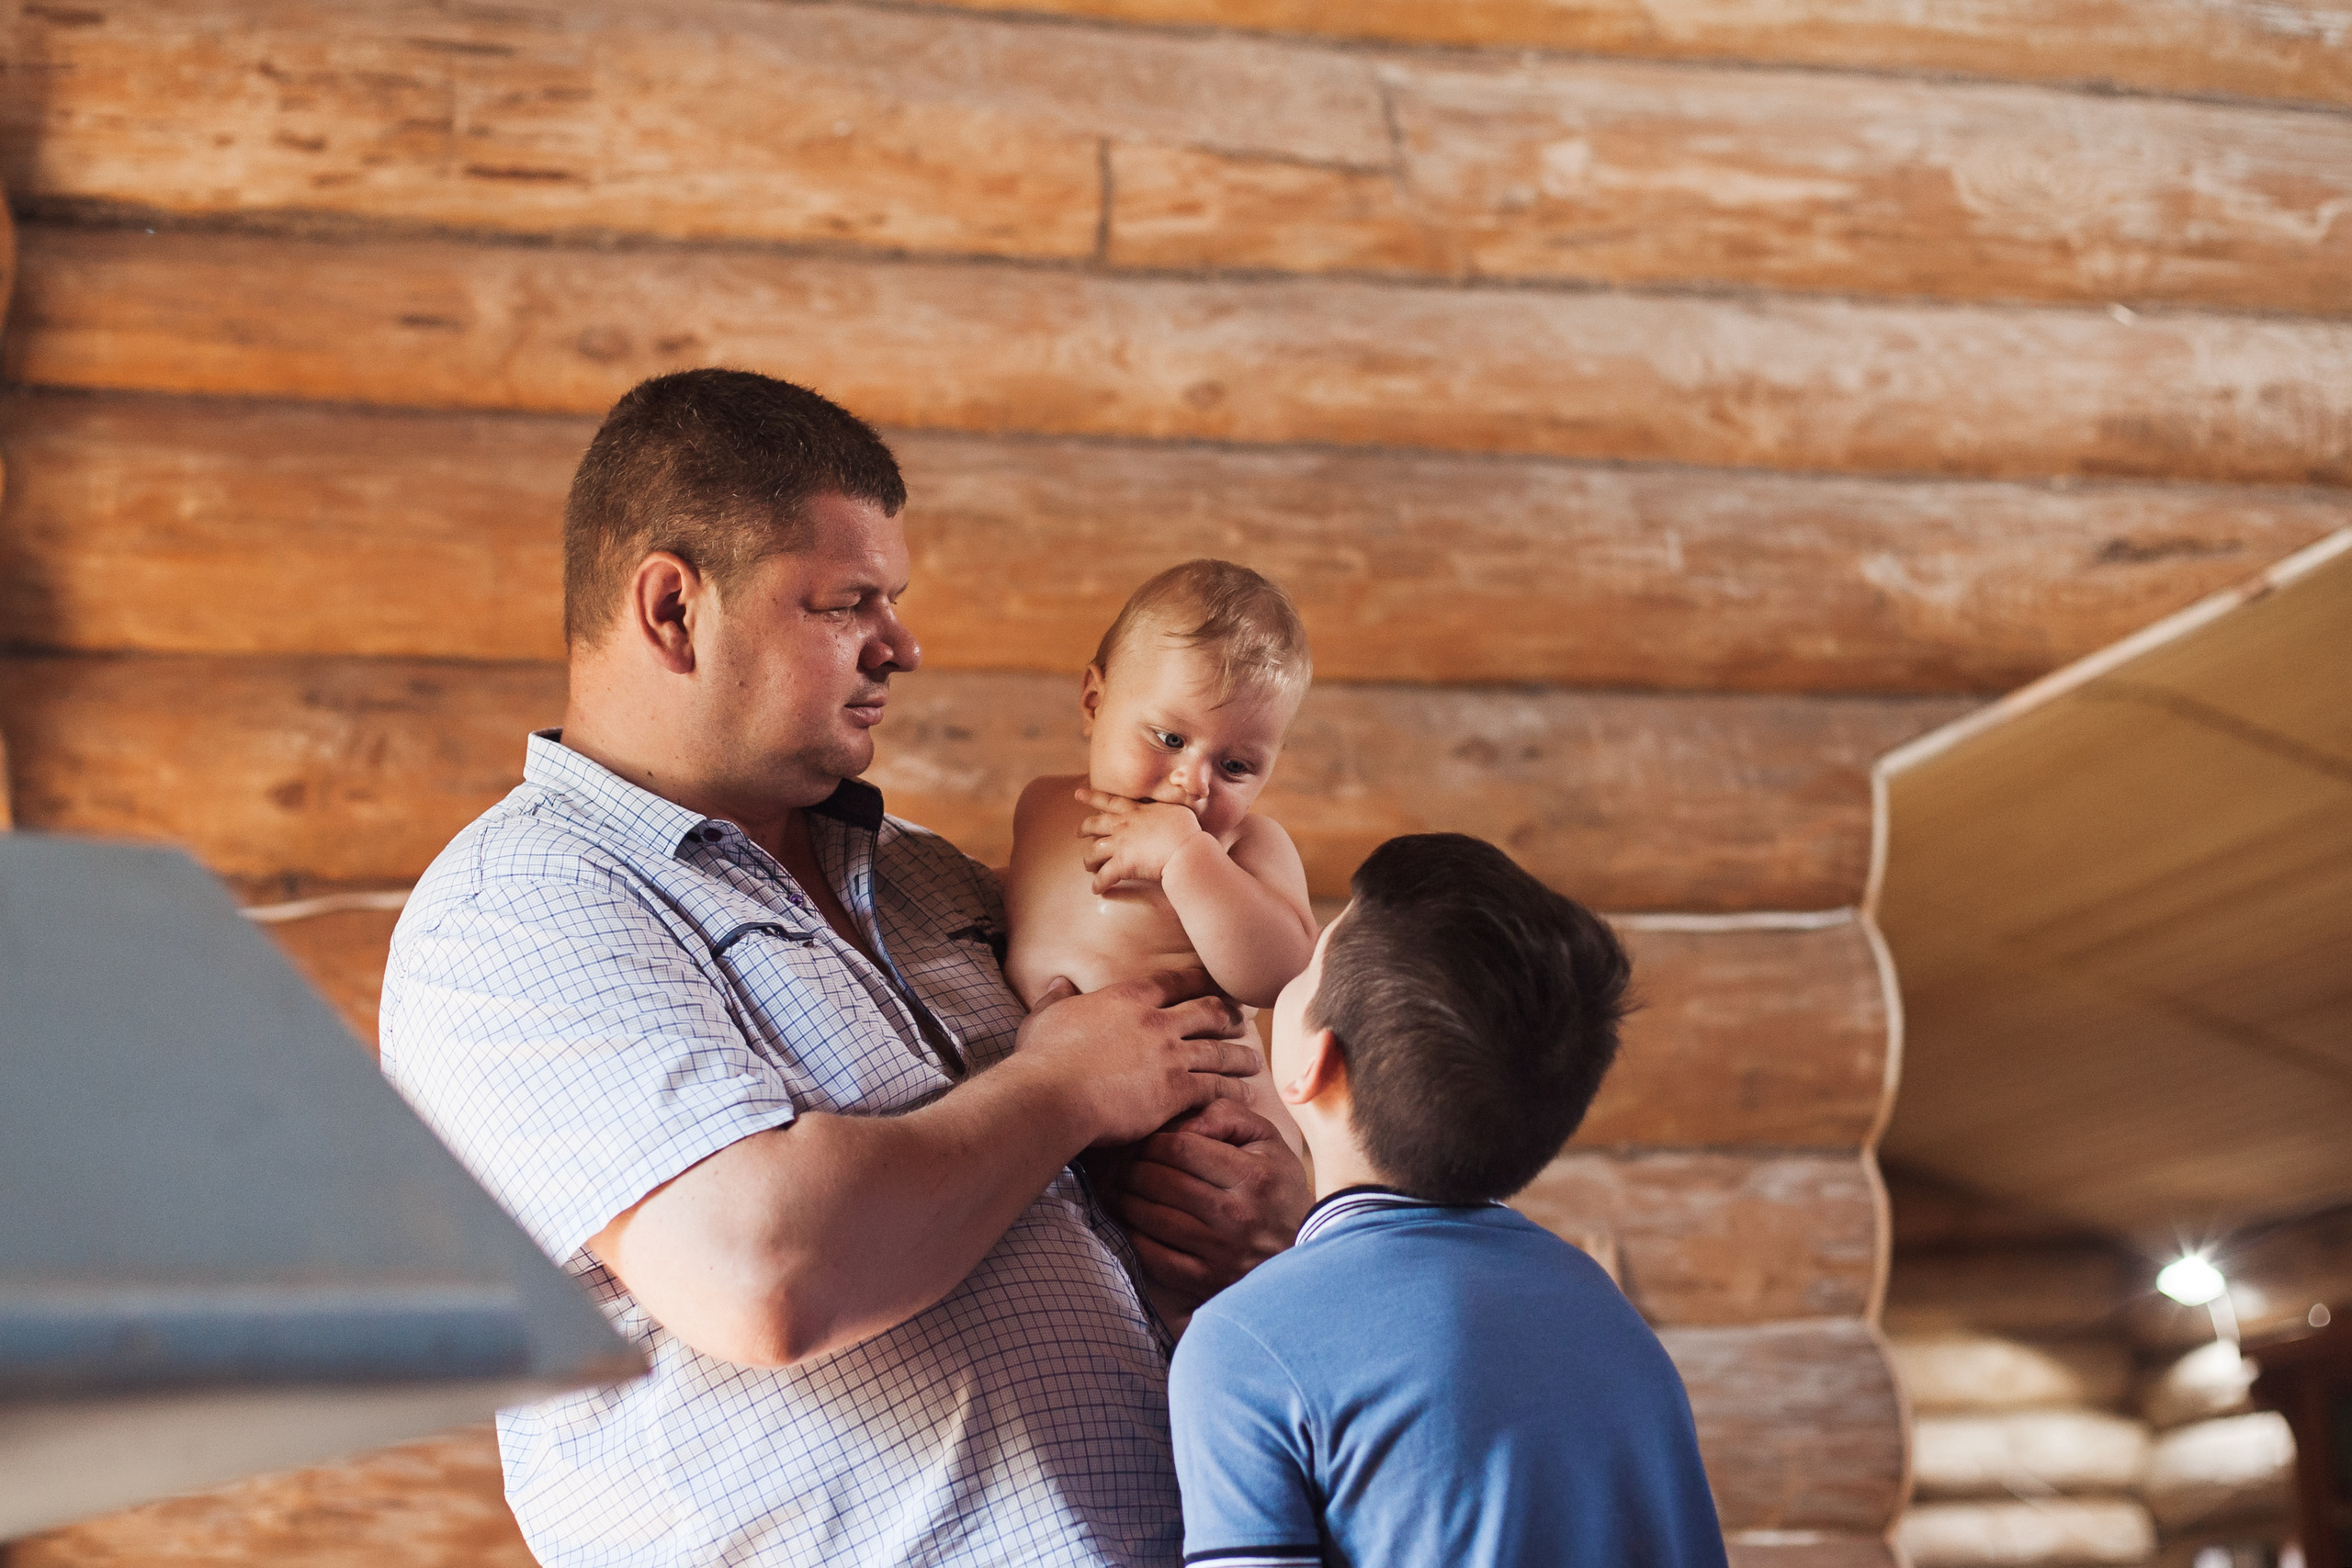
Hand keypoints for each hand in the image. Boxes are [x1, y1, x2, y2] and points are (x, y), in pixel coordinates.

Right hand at [1013, 970, 1255, 1146]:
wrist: (1052, 1095)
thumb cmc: (1043, 1059)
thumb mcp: (1045, 1018)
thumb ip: (1057, 998)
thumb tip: (1059, 982)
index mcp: (1128, 998)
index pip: (1174, 982)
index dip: (1198, 981)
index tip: (1214, 985)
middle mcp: (1157, 1021)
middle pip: (1208, 1012)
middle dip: (1229, 1016)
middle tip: (1243, 1020)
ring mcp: (1170, 1056)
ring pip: (1219, 1051)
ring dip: (1240, 1056)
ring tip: (1254, 1062)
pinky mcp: (1175, 1091)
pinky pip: (1215, 1087)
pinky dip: (1233, 1090)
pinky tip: (1246, 1095)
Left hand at [1076, 788, 1207, 894]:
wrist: (1184, 848)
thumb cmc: (1186, 829)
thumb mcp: (1176, 809)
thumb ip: (1166, 807)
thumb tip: (1168, 810)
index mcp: (1135, 811)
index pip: (1110, 801)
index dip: (1092, 797)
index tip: (1078, 794)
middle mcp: (1123, 826)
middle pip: (1095, 825)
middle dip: (1084, 828)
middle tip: (1077, 832)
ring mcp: (1120, 845)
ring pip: (1094, 851)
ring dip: (1089, 859)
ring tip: (1087, 865)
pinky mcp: (1122, 865)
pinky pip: (1104, 876)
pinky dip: (1099, 884)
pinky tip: (1096, 889)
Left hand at [1105, 1098, 1311, 1312]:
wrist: (1302, 1251)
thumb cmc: (1278, 1187)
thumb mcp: (1267, 1141)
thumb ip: (1227, 1116)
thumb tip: (1182, 1121)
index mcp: (1253, 1176)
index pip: (1182, 1148)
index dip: (1153, 1140)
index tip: (1144, 1141)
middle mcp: (1237, 1215)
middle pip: (1161, 1181)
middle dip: (1132, 1167)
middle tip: (1121, 1162)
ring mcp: (1221, 1252)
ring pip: (1151, 1217)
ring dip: (1125, 1199)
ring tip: (1118, 1187)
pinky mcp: (1207, 1280)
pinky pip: (1154, 1256)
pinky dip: (1133, 1236)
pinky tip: (1129, 1222)